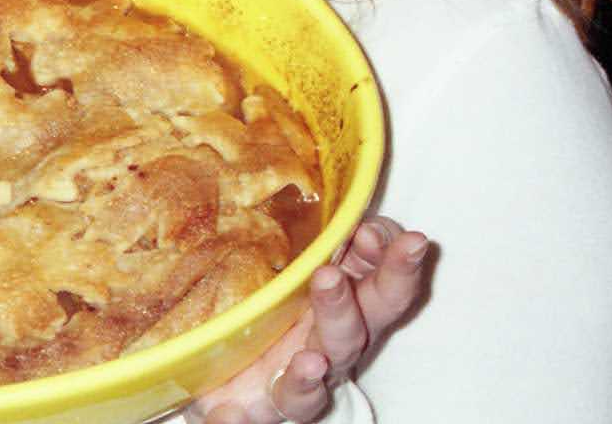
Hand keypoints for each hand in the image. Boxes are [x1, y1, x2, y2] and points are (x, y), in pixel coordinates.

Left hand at [192, 216, 429, 422]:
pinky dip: (238, 420)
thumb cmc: (274, 295)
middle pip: (353, 334)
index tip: (374, 234)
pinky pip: (245, 418)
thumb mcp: (301, 254)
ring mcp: (290, 380)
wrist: (219, 355)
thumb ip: (329, 232)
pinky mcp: (250, 407)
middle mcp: (326, 347)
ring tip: (308, 358)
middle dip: (346, 308)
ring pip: (312, 379)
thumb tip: (347, 210)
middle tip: (328, 277)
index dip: (392, 266)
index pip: (385, 287)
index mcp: (346, 306)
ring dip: (311, 370)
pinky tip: (230, 414)